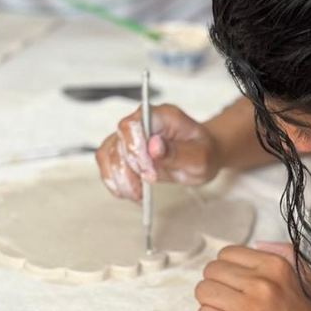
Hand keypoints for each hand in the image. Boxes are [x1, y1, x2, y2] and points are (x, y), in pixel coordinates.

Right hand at [95, 103, 218, 200]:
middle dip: (129, 169)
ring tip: (138, 194)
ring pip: (108, 154)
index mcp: (161, 116)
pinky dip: (115, 182)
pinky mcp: (123, 152)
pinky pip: (107, 164)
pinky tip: (130, 192)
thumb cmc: (203, 153)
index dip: (135, 149)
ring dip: (119, 179)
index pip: (133, 125)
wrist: (201, 157)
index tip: (149, 171)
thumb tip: (154, 146)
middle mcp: (141, 122)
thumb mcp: (201, 157)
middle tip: (149, 183)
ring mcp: (129, 137)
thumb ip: (178, 152)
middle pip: (118, 141)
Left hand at [194, 244, 310, 310]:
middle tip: (228, 302)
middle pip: (211, 271)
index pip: (227, 253)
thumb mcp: (306, 283)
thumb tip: (258, 243)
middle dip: (216, 286)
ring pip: (203, 292)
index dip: (227, 270)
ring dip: (210, 305)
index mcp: (277, 267)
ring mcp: (250, 309)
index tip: (236, 286)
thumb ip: (286, 257)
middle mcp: (263, 283)